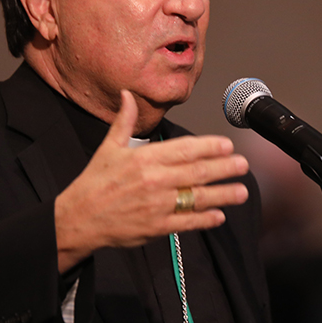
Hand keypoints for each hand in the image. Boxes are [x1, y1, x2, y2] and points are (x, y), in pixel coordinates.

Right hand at [53, 90, 248, 272]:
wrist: (78, 218)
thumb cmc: (94, 182)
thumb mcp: (108, 147)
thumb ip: (124, 121)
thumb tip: (127, 95)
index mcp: (144, 159)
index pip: (184, 149)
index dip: (209, 147)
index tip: (227, 145)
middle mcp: (153, 180)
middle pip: (197, 172)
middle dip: (224, 168)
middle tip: (243, 165)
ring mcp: (156, 205)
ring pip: (197, 197)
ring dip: (222, 194)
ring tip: (241, 190)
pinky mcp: (156, 227)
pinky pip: (186, 222)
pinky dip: (205, 219)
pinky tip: (220, 215)